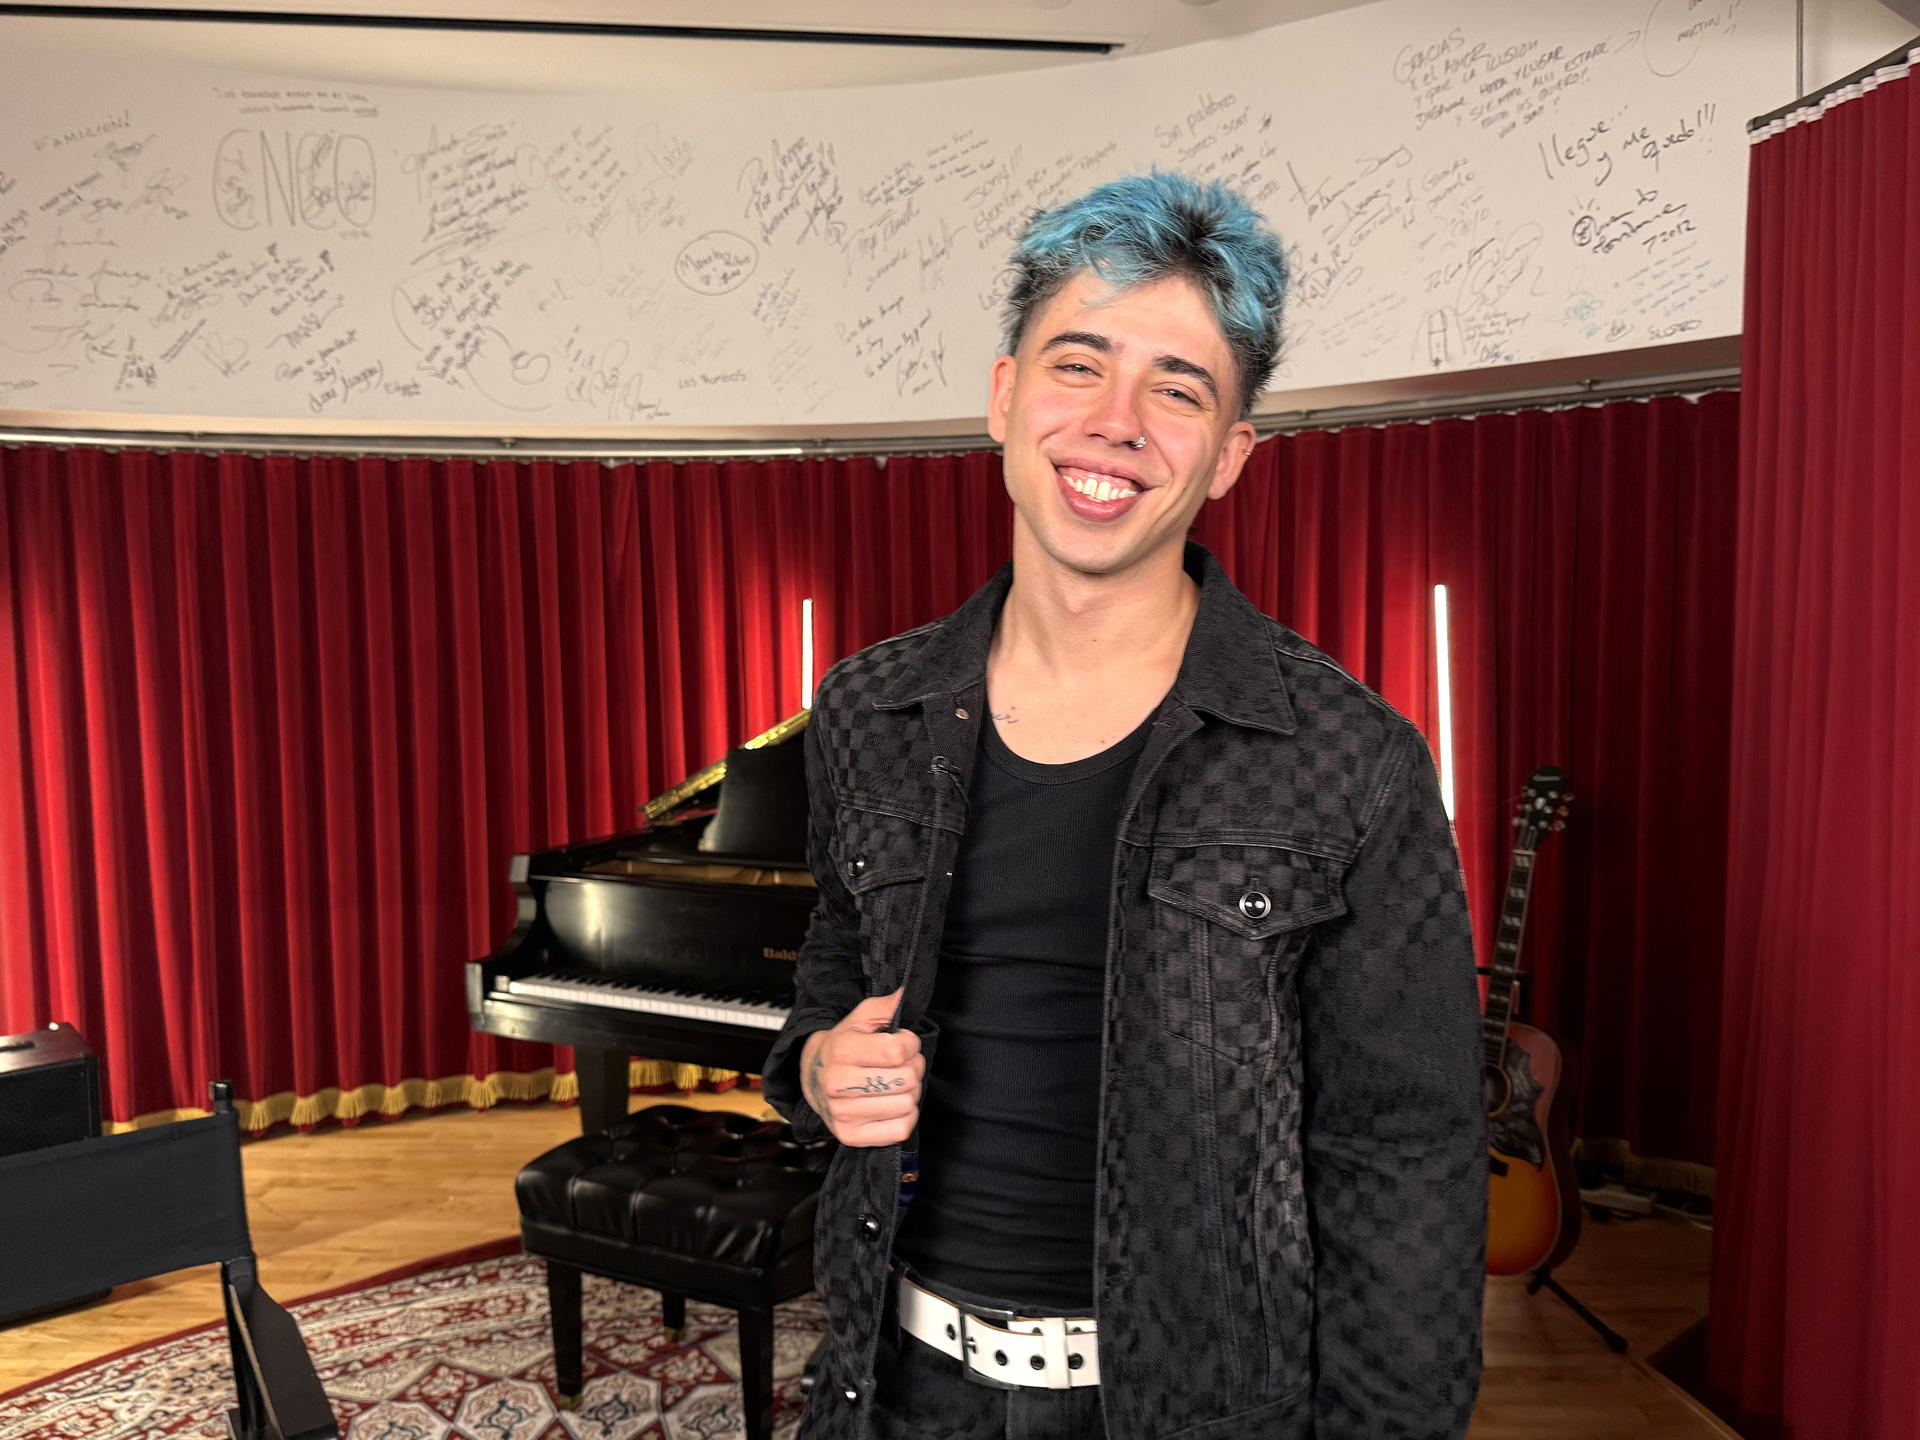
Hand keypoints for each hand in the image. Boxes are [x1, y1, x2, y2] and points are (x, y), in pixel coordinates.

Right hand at [801, 988, 924, 1146]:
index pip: (899, 1051)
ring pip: (908, 1105)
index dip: (911, 1044)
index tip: (903, 1042)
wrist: (813, 1079)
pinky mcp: (850, 1137)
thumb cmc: (844, 1047)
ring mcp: (843, 1114)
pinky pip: (901, 1130)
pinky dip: (905, 1117)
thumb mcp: (860, 1019)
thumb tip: (905, 993)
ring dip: (909, 1093)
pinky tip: (891, 1104)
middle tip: (900, 1065)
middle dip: (913, 1068)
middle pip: (908, 1079)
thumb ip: (885, 1005)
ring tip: (894, 1084)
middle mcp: (839, 1083)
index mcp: (842, 1050)